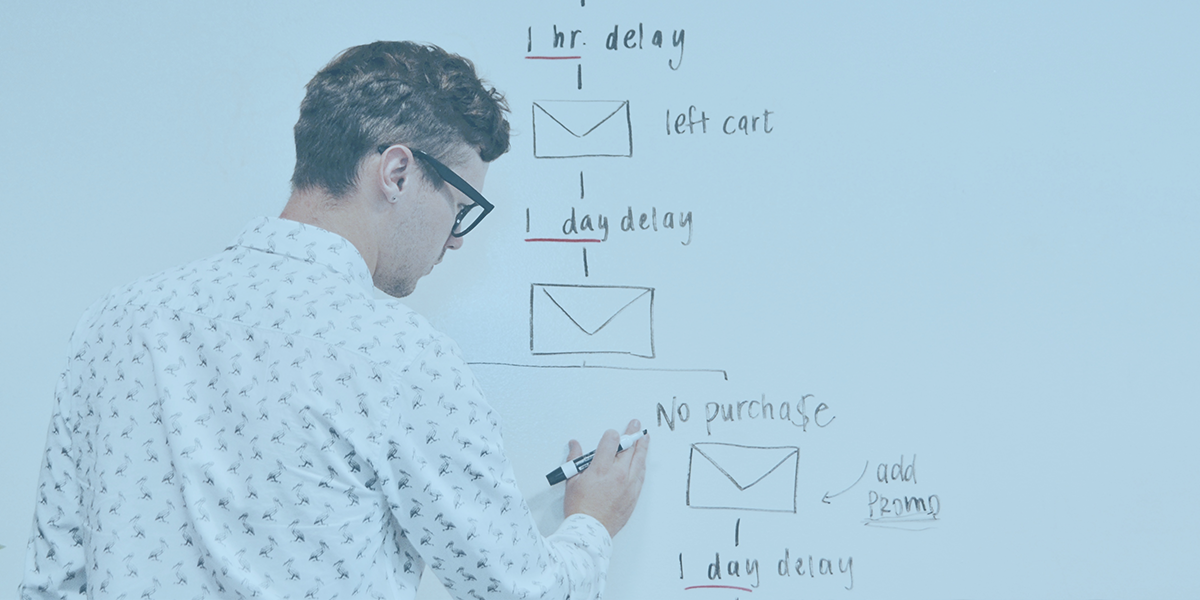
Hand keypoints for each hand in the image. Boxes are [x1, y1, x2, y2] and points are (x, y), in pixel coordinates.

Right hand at [563, 419, 649, 538]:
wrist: (590, 531)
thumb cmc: (580, 509)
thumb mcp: (572, 481)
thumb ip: (574, 460)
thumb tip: (574, 445)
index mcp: (601, 469)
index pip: (611, 442)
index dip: (612, 435)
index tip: (612, 433)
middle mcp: (618, 475)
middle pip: (629, 448)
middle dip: (632, 434)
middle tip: (635, 425)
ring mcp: (628, 486)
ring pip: (639, 461)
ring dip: (642, 448)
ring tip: (644, 438)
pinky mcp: (633, 496)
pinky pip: (641, 476)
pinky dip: (642, 466)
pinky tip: (643, 461)